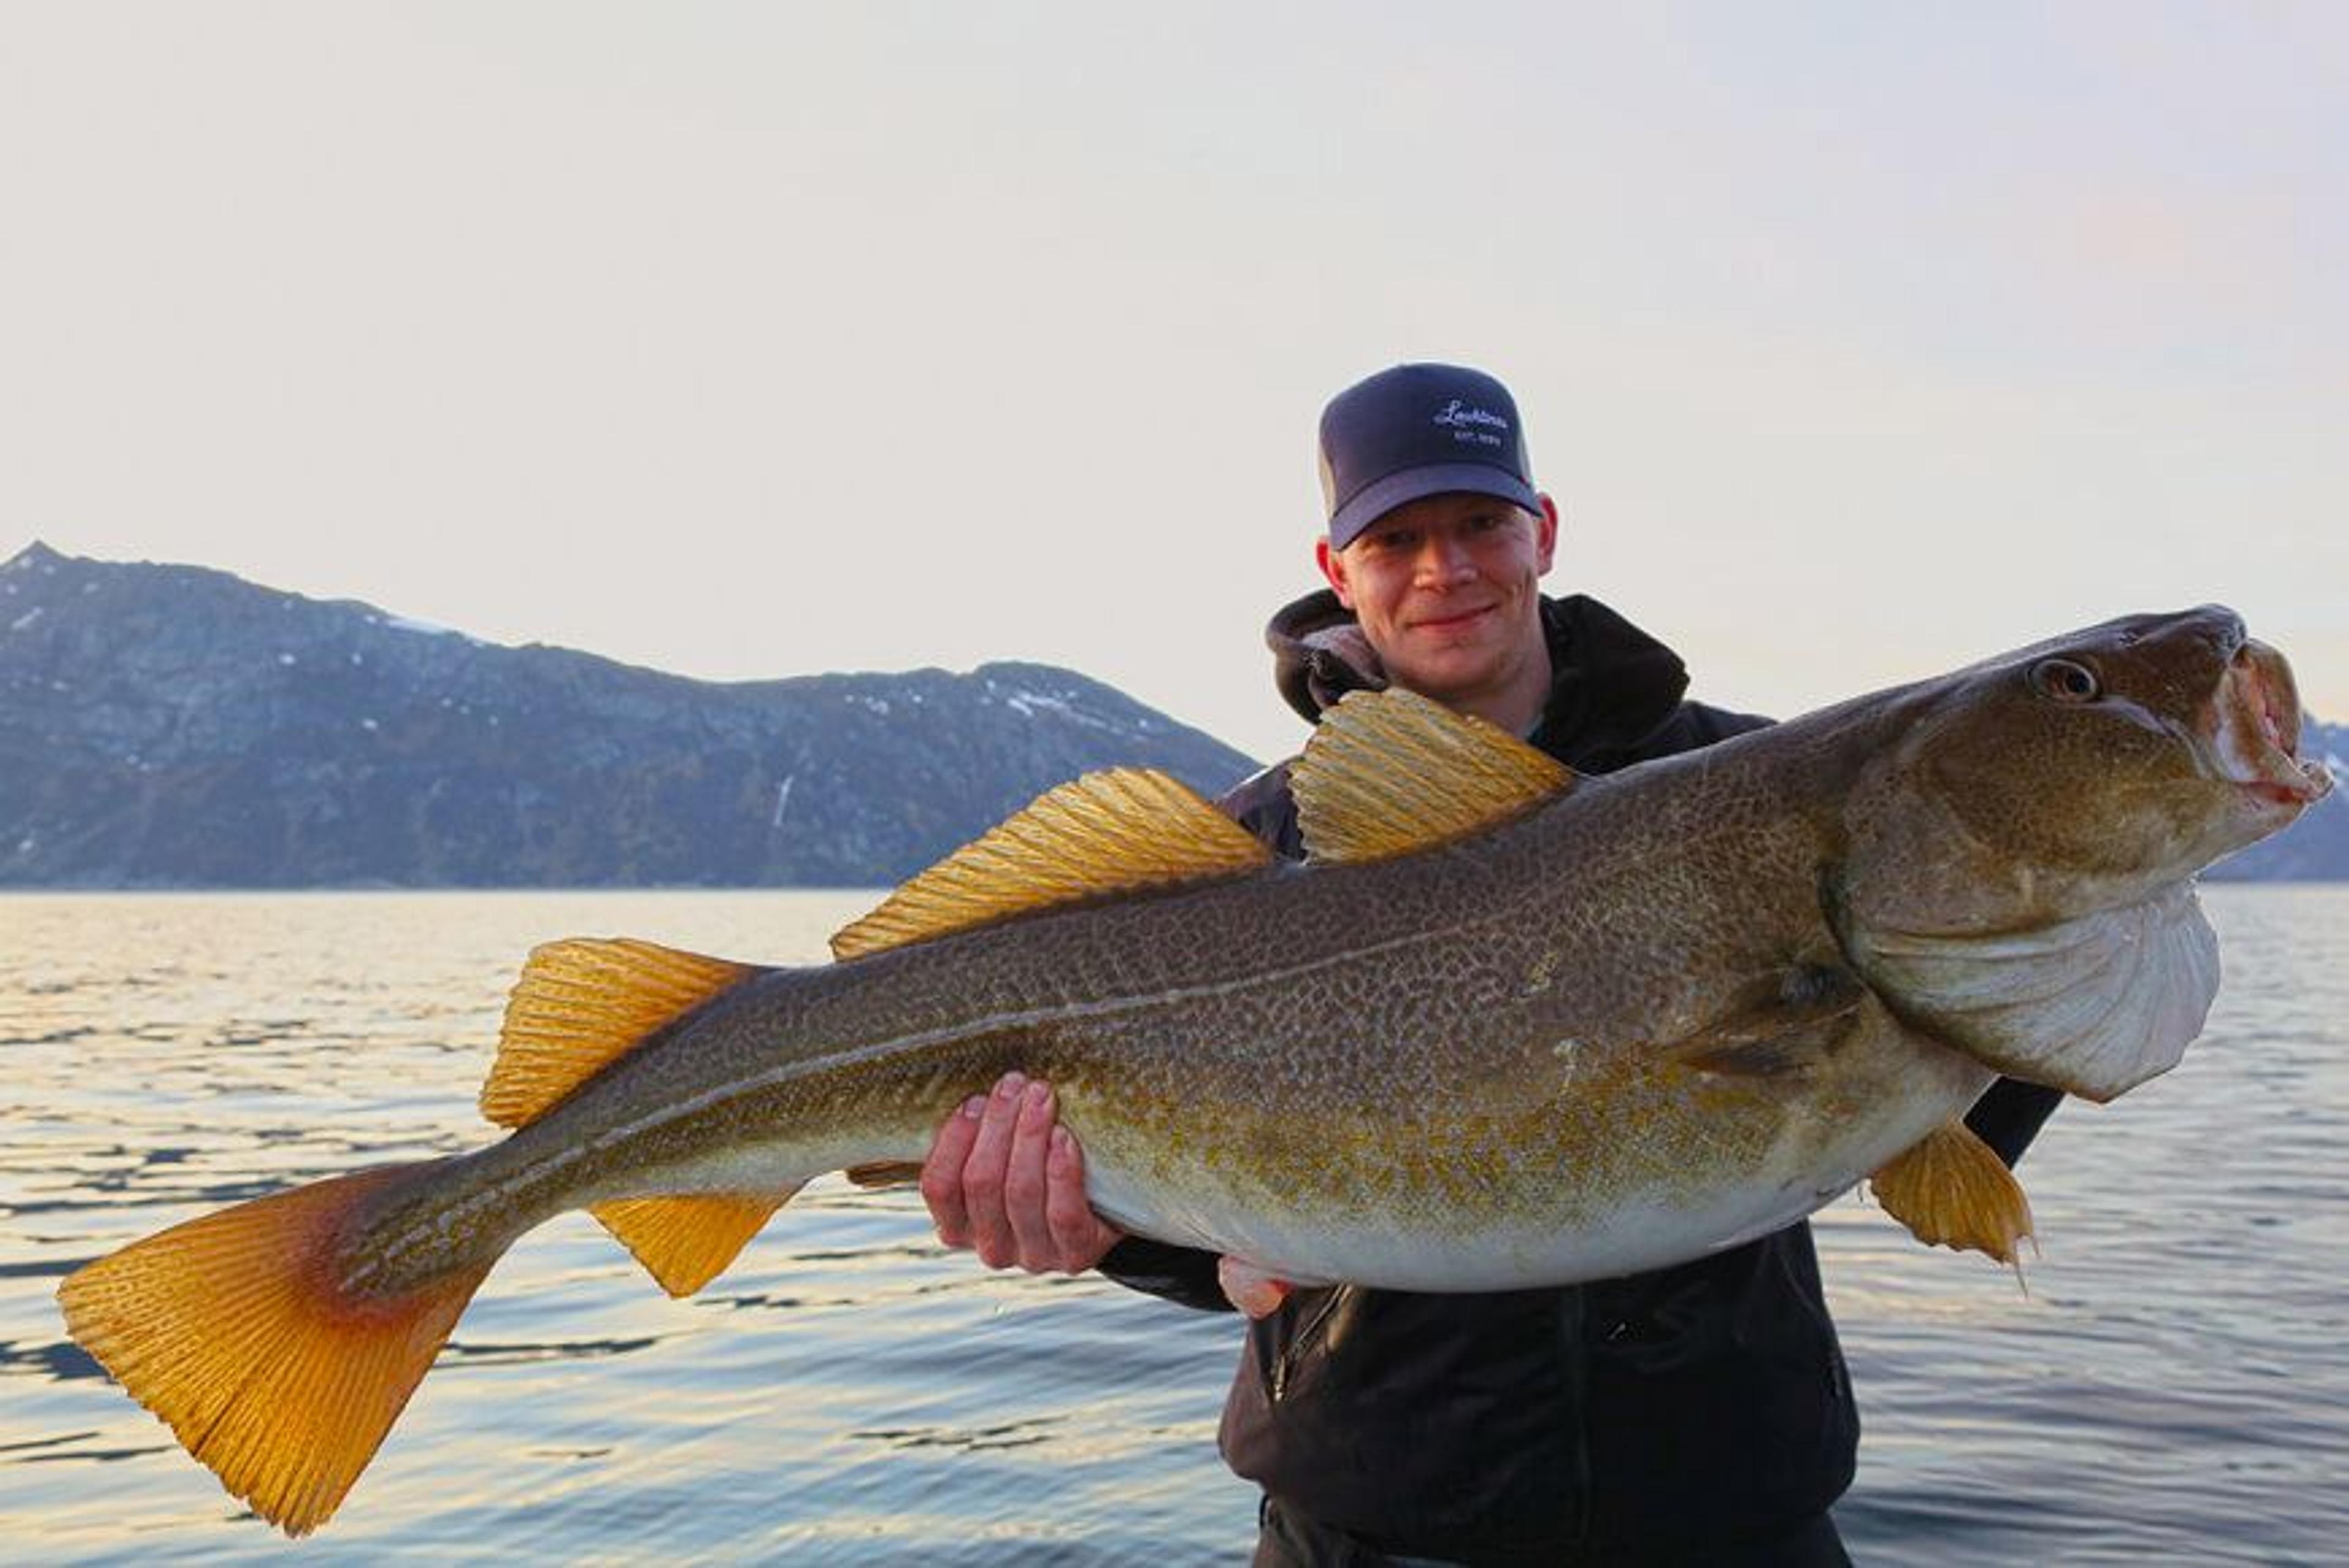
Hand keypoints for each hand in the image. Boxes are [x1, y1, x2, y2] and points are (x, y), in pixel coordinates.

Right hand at [921, 1071, 1124, 1273]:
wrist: (1102, 1209)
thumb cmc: (1040, 1169)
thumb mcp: (1003, 1158)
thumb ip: (982, 1134)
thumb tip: (980, 1085)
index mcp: (959, 1227)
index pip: (939, 1187)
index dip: (953, 1140)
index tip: (974, 1099)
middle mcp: (990, 1248)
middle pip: (981, 1182)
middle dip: (997, 1125)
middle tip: (1015, 1084)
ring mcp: (1032, 1256)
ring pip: (1020, 1192)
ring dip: (1029, 1135)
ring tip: (1041, 1096)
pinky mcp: (1074, 1255)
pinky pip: (1062, 1212)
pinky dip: (1061, 1170)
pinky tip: (1064, 1137)